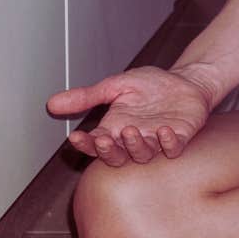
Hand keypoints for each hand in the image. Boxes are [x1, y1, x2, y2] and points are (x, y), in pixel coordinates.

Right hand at [46, 66, 213, 167]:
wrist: (186, 81)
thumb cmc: (151, 85)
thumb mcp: (115, 85)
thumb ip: (87, 96)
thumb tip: (52, 103)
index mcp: (115, 129)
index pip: (94, 143)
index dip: (84, 144)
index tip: (75, 137)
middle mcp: (133, 139)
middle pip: (116, 156)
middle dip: (108, 151)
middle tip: (103, 139)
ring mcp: (156, 141)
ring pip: (142, 155)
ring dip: (136, 146)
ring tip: (132, 130)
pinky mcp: (179, 138)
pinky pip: (173, 149)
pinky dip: (168, 143)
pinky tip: (163, 131)